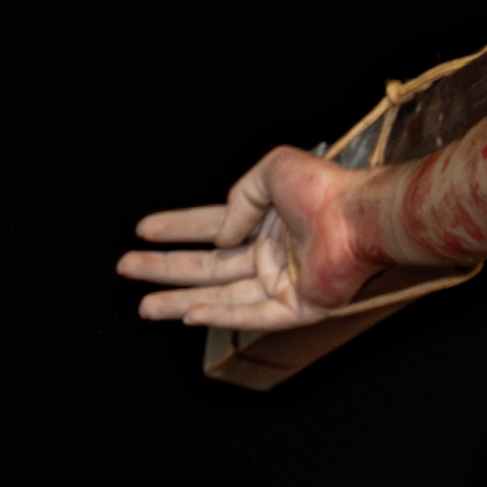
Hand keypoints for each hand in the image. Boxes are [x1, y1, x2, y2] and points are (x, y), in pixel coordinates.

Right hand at [119, 146, 383, 328]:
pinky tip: (188, 314)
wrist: (360, 215)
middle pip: (206, 266)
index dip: (176, 228)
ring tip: (143, 304)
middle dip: (164, 268)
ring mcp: (280, 282)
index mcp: (264, 221)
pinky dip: (218, 316)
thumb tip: (220, 235)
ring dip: (178, 300)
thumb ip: (238, 198)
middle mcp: (268, 253)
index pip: (210, 226)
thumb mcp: (272, 170)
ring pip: (219, 296)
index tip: (143, 230)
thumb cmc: (324, 188)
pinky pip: (250, 314)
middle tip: (126, 267)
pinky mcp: (295, 307)